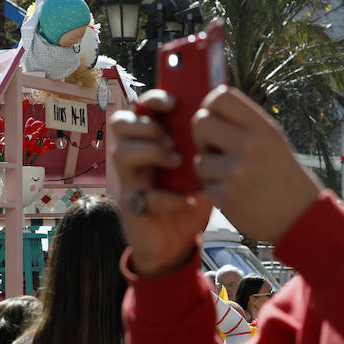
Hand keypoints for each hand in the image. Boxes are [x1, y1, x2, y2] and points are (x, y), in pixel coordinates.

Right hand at [110, 90, 211, 275]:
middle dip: (148, 126)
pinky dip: (167, 197)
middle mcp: (133, 157)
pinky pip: (141, 195)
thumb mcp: (198, 168)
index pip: (138, 108)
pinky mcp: (132, 207)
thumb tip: (223, 118)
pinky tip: (187, 201)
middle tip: (172, 141)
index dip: (152, 100)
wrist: (175, 244)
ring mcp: (129, 181)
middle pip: (119, 123)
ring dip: (152, 152)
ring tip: (178, 163)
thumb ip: (203, 146)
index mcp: (148, 142)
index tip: (174, 102)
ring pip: (121, 153)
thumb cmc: (186, 198)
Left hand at [193, 86, 322, 242]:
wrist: (301, 217)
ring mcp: (236, 173)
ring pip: (199, 159)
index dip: (210, 104)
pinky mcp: (226, 198)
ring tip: (232, 175)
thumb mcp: (273, 140)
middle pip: (200, 123)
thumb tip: (209, 101)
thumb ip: (243, 122)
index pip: (222, 96)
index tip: (214, 116)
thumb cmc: (283, 175)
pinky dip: (215, 189)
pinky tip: (235, 192)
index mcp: (263, 128)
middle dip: (202, 135)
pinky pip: (204, 185)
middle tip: (215, 147)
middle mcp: (249, 147)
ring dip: (210, 167)